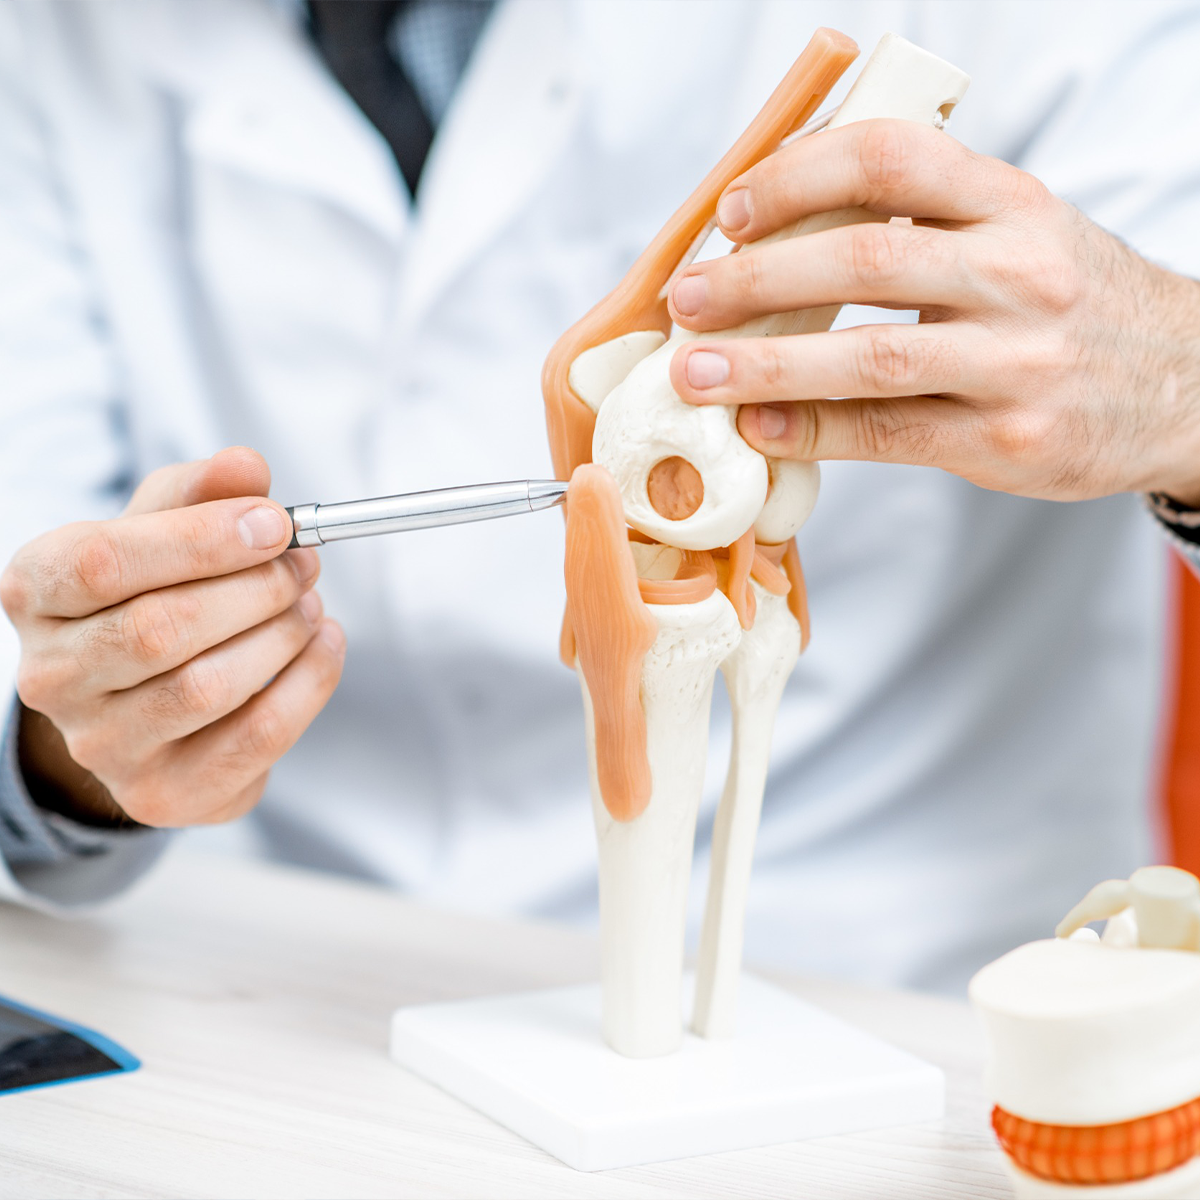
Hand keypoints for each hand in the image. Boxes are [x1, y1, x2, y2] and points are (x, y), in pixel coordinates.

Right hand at [0, 448, 344, 827]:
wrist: (131, 699)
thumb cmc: (147, 594)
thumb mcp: (160, 527)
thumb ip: (200, 492)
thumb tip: (246, 467)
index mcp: (36, 591)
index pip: (105, 561)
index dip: (203, 539)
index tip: (275, 523)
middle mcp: (53, 675)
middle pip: (162, 629)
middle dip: (256, 589)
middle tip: (304, 565)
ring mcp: (101, 745)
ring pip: (208, 689)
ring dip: (282, 636)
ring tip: (308, 604)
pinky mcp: (161, 792)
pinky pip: (253, 739)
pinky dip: (307, 685)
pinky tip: (323, 646)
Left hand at [667, 119, 1199, 504]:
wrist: (1184, 384)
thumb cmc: (1072, 305)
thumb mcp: (1020, 231)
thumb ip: (923, 221)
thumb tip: (777, 237)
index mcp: (1013, 202)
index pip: (893, 158)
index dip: (798, 176)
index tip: (732, 212)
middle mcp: (1020, 272)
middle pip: (866, 257)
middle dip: (758, 278)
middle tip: (690, 298)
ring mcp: (1017, 361)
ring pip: (873, 355)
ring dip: (768, 364)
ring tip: (697, 371)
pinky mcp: (1008, 439)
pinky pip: (892, 433)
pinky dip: (815, 430)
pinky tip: (760, 428)